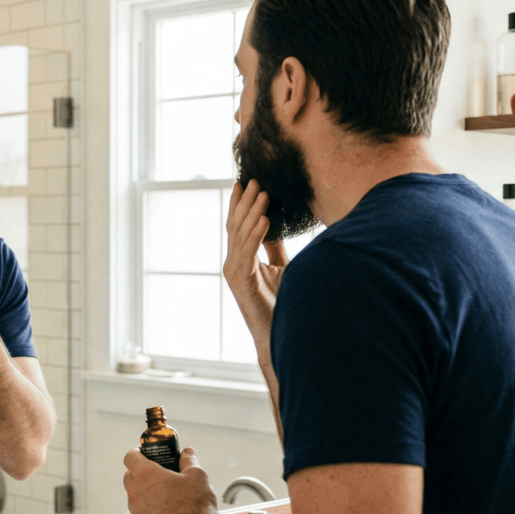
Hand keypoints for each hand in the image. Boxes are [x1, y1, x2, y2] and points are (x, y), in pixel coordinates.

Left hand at [123, 447, 217, 513]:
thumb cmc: (195, 505)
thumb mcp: (197, 475)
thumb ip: (188, 461)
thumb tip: (187, 453)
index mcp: (146, 475)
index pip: (130, 457)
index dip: (136, 453)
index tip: (142, 452)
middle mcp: (136, 494)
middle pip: (129, 478)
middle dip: (139, 473)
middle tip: (156, 474)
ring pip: (135, 499)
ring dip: (145, 495)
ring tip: (165, 497)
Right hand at [223, 180, 288, 349]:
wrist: (278, 334)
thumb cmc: (281, 303)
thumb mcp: (281, 267)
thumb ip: (275, 247)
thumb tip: (278, 225)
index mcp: (241, 258)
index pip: (238, 225)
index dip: (241, 203)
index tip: (246, 182)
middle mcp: (233, 263)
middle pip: (236, 225)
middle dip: (245, 201)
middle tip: (255, 179)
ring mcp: (233, 272)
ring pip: (240, 235)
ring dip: (252, 212)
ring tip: (262, 193)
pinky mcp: (239, 281)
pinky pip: (247, 252)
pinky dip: (256, 235)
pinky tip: (265, 219)